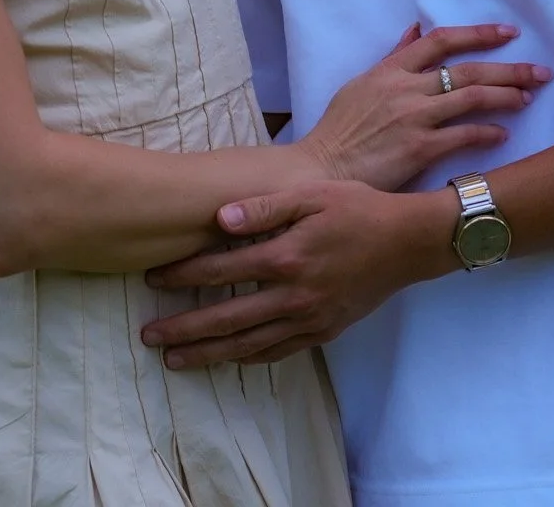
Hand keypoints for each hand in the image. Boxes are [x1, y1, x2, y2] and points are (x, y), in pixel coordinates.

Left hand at [142, 181, 443, 369]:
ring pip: (248, 345)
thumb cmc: (358, 208)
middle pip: (226, 318)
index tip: (152, 278)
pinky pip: (278, 352)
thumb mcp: (312, 194)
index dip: (183, 275)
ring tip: (174, 360)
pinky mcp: (323, 332)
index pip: (221, 270)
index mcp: (286, 256)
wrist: (406, 243)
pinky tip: (228, 359)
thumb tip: (220, 217)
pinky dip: (248, 358)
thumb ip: (266, 206)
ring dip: (207, 354)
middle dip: (183, 329)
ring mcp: (308, 319)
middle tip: (148, 337)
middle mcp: (292, 295)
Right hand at [300, 22, 548, 190]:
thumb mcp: (360, 86)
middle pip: (467, 68)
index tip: (508, 33)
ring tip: (527, 97)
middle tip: (539, 70)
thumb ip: (391, 60)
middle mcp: (405, 88)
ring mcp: (413, 117)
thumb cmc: (339, 132)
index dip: (478, 34)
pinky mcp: (419, 149)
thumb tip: (414, 31)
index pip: (441, 41)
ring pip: (471, 97)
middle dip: (508, 67)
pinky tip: (503, 134)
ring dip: (505, 95)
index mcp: (390, 69)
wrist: (321, 171)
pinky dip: (487, 132)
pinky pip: (463, 135)